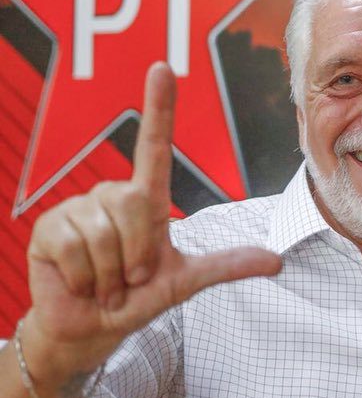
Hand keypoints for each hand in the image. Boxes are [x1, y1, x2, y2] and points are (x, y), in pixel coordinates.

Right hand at [23, 63, 281, 378]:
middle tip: (131, 277)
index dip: (159, 108)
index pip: (154, 146)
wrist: (91, 328)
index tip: (163, 68)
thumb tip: (278, 261)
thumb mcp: (186, 282)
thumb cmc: (137, 298)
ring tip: (106, 282)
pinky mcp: (48, 228)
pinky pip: (75, 247)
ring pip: (105, 230)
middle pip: (134, 203)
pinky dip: (86, 277)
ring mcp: (77, 208)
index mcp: (145, 201)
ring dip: (112, 271)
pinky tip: (82, 284)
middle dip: (138, 253)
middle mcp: (111, 195)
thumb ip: (227, 267)